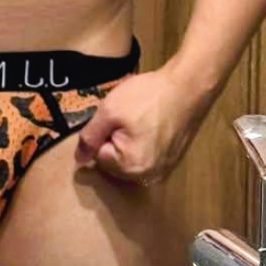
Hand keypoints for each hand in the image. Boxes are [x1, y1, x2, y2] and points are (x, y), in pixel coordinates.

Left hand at [72, 67, 209, 184]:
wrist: (187, 88)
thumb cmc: (147, 97)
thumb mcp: (109, 111)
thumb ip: (90, 136)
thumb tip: (79, 159)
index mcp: (130, 167)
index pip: (99, 156)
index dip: (103, 132)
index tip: (115, 116)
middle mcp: (148, 177)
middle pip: (115, 161)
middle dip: (115, 138)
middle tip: (127, 116)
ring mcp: (163, 170)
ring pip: (130, 157)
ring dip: (128, 140)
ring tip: (140, 118)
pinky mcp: (172, 161)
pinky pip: (146, 155)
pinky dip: (144, 141)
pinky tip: (151, 123)